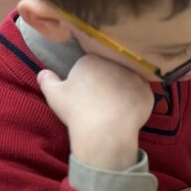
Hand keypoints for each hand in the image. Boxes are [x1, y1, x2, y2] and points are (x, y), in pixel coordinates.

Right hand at [38, 54, 154, 170]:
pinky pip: (142, 94)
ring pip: (128, 80)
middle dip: (108, 80)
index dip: (90, 78)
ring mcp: (135, 76)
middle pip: (113, 69)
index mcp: (92, 59)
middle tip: (102, 100)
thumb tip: (43, 73)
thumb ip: (47, 81)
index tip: (87, 92)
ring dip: (123, 90)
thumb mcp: (55, 95)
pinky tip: (126, 114)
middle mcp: (116, 62)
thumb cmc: (77, 111)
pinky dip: (136, 102)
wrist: (104, 131)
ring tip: (114, 108)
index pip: (93, 63)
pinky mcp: (148, 91)